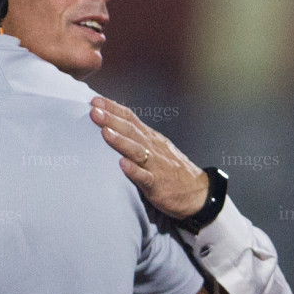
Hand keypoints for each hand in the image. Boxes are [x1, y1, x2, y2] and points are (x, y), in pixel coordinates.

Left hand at [90, 96, 208, 218]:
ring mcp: (156, 166)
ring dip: (120, 141)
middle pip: (131, 131)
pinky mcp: (158, 185)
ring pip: (137, 151)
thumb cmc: (171, 171)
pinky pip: (145, 177)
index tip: (95, 100)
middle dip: (112, 120)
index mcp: (151, 138)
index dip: (114, 108)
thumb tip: (113, 126)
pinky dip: (134, 170)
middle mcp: (153, 148)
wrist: (198, 193)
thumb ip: (137, 138)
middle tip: (94, 110)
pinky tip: (122, 164)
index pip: (131, 118)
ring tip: (105, 132)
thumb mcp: (156, 148)